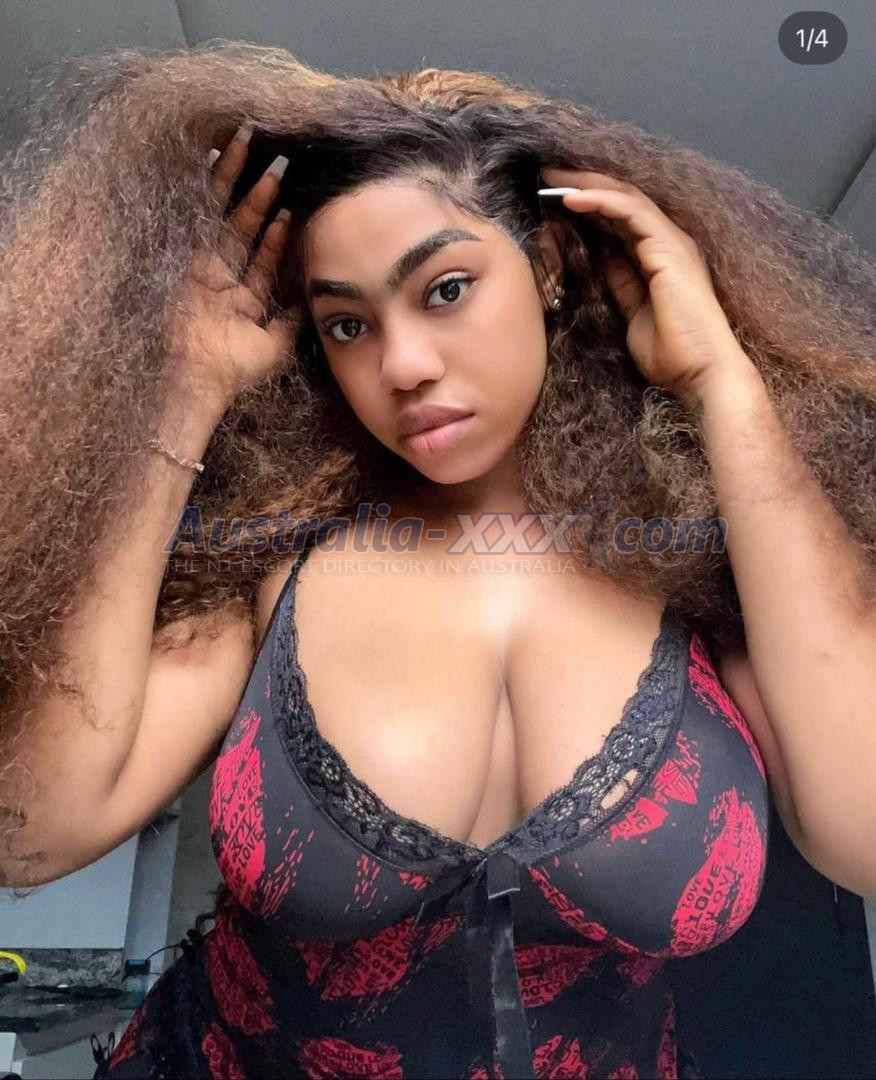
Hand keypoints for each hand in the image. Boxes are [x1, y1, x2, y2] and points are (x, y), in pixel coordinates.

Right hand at [166, 129, 298, 407]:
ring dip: (239, 179)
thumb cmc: (237, 370)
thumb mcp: (276, 345)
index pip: (268, 257)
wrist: (197, 377)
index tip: (297, 204)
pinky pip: (204, 214)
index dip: (282, 232)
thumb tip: (310, 296)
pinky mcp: (187, 255)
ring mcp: (205, 266)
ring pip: (226, 214)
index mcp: (247, 299)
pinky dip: (212, 187)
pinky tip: (219, 156)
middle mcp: (226, 278)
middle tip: (280, 159)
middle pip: (247, 226)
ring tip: (250, 141)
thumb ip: (292, 319)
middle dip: (262, 193)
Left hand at [540, 167, 751, 404]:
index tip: (553, 197)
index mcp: (659, 256)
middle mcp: (667, 242)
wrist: (701, 372)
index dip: (589, 204)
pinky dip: (601, 200)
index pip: (620, 218)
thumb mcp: (633, 314)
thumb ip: (622, 285)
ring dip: (587, 184)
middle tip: (547, 175)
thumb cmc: (672, 353)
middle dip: (583, 184)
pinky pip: (631, 211)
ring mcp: (670, 242)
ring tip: (552, 177)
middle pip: (621, 200)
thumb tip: (605, 261)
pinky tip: (572, 198)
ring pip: (625, 197)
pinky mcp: (668, 247)